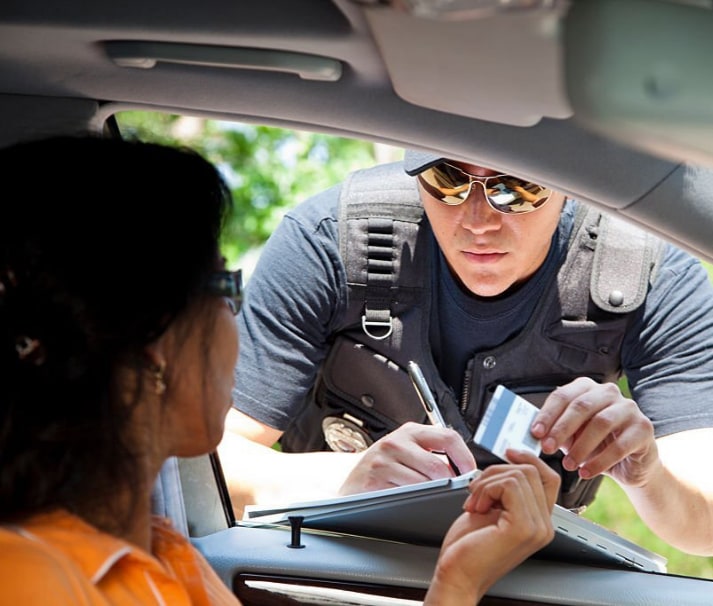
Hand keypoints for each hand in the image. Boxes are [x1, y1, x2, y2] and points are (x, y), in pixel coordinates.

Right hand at [338, 422, 476, 494]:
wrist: (352, 484)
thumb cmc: (383, 470)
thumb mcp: (408, 452)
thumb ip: (433, 454)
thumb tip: (465, 470)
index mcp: (410, 432)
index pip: (448, 437)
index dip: (465, 458)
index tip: (470, 474)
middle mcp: (396, 442)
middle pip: (438, 467)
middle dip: (449, 486)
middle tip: (452, 495)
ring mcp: (383, 460)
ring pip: (423, 484)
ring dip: (431, 496)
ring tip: (426, 499)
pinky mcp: (374, 480)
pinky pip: (405, 495)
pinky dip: (413, 502)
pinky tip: (408, 501)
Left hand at [425, 451, 558, 604]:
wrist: (456, 574)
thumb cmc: (468, 546)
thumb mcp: (492, 509)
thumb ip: (508, 490)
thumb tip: (510, 463)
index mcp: (539, 521)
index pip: (549, 478)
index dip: (530, 459)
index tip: (509, 452)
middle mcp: (544, 526)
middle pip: (531, 471)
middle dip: (495, 472)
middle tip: (477, 491)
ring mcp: (537, 527)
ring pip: (518, 474)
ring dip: (486, 483)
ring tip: (475, 503)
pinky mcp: (523, 527)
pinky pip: (508, 485)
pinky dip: (486, 489)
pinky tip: (476, 508)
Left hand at [530, 378, 658, 485]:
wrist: (630, 464)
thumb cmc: (593, 445)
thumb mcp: (570, 436)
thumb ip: (553, 430)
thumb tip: (531, 433)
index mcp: (587, 387)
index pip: (563, 396)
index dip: (547, 414)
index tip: (535, 433)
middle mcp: (609, 392)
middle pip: (581, 406)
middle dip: (561, 429)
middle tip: (547, 448)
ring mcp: (629, 408)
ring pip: (601, 423)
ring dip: (580, 447)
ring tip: (568, 465)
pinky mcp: (644, 428)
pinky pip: (620, 445)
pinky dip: (599, 461)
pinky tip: (586, 472)